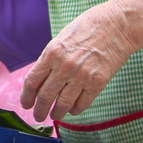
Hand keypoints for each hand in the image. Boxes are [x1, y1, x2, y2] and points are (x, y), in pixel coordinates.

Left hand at [20, 3, 136, 121]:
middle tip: (38, 116)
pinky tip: (72, 109)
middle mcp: (64, 66)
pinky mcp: (98, 83)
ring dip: (56, 113)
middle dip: (39, 110)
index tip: (26, 104)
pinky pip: (82, 103)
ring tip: (54, 116)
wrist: (117, 25)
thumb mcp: (61, 39)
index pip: (32, 81)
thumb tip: (41, 80)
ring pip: (63, 103)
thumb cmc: (87, 28)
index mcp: (51, 53)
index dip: (27, 96)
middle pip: (45, 96)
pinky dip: (75, 109)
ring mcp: (82, 76)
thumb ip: (50, 59)